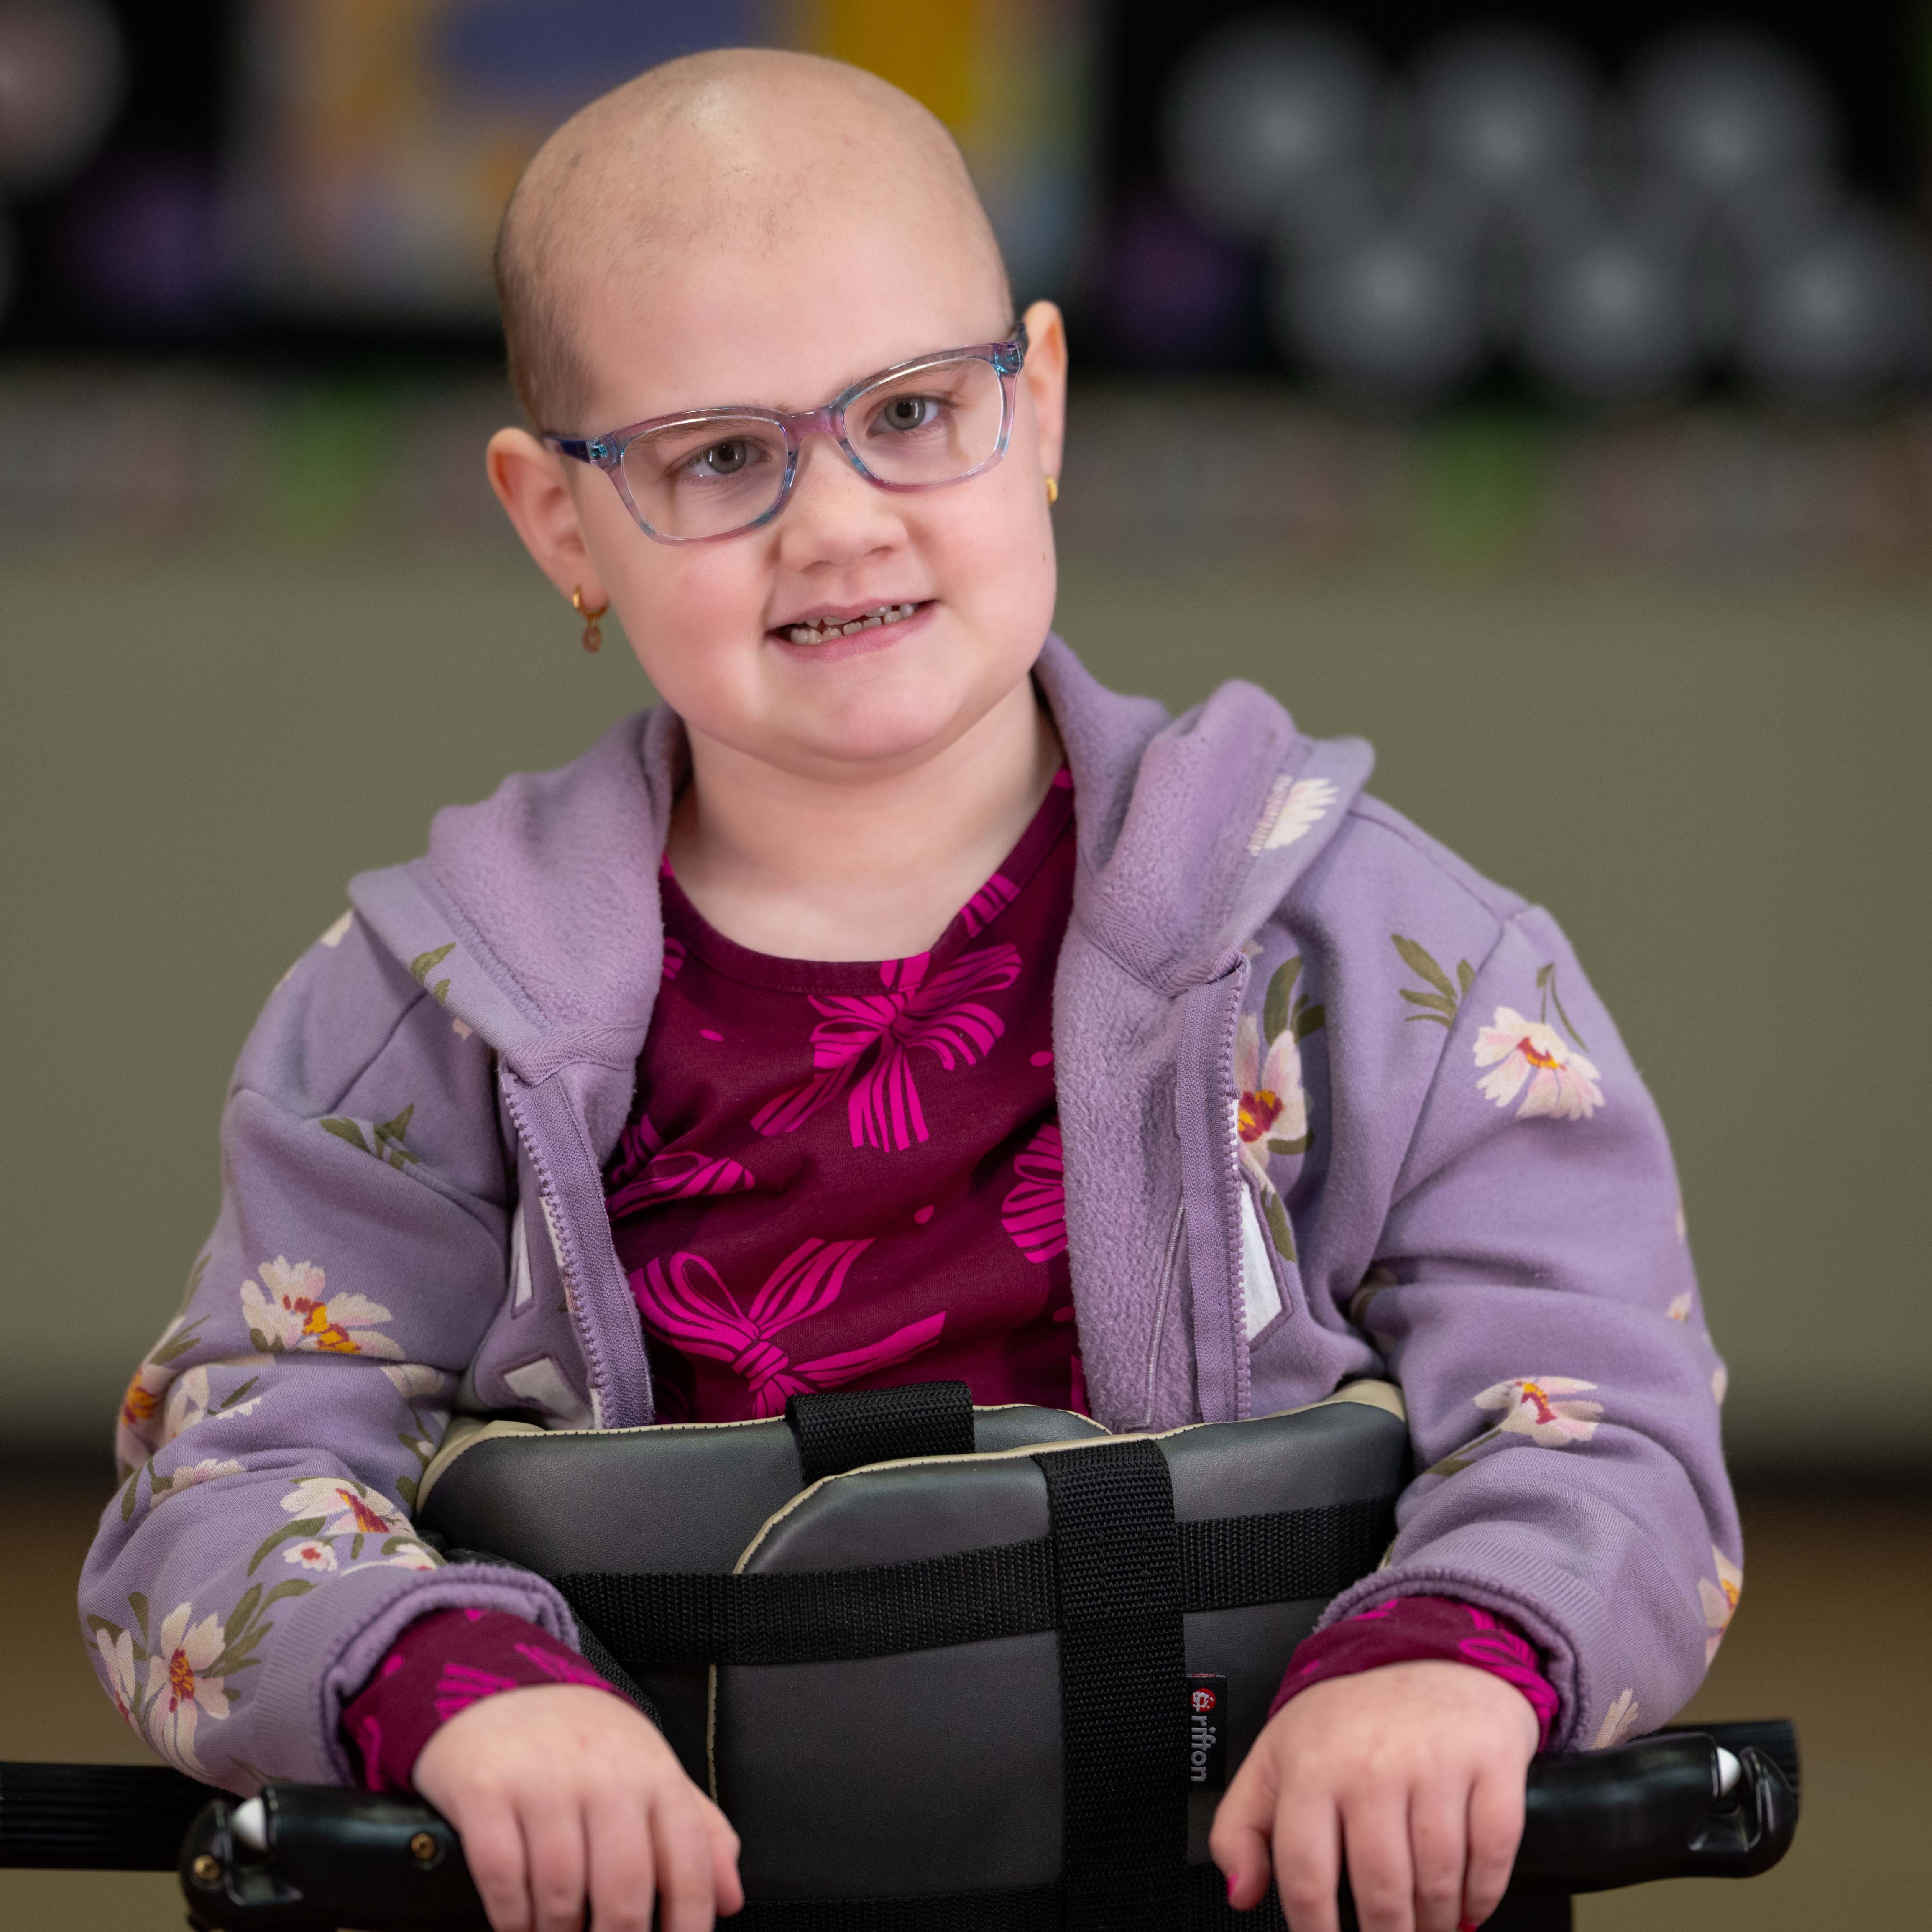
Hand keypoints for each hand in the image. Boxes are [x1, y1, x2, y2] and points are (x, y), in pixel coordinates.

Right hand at [412, 1684, 742, 1931]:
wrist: (502, 1690)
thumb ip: (699, 1833)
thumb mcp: (652, 1773)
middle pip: (623, 1891)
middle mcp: (604, 1774)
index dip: (689, 1925)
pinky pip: (503, 1879)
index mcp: (654, 1773)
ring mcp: (544, 1780)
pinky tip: (518, 1923)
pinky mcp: (487, 1789)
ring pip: (560, 1894)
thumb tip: (732, 1898)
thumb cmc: (588, 1747)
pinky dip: (511, 1918)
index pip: (687, 1862)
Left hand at [1209, 1660, 1538, 1931]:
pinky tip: (1466, 1907)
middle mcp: (1371, 1764)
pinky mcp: (1490, 1762)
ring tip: (1426, 1928)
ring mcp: (1434, 1763)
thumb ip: (1241, 1827)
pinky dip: (1482, 1896)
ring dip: (1435, 1924)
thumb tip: (1241, 1893)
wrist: (1428, 1654)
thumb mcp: (1276, 1757)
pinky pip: (1492, 1855)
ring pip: (1438, 1882)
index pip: (1306, 1877)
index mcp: (1311, 1767)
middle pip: (1380, 1892)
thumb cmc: (1350, 1719)